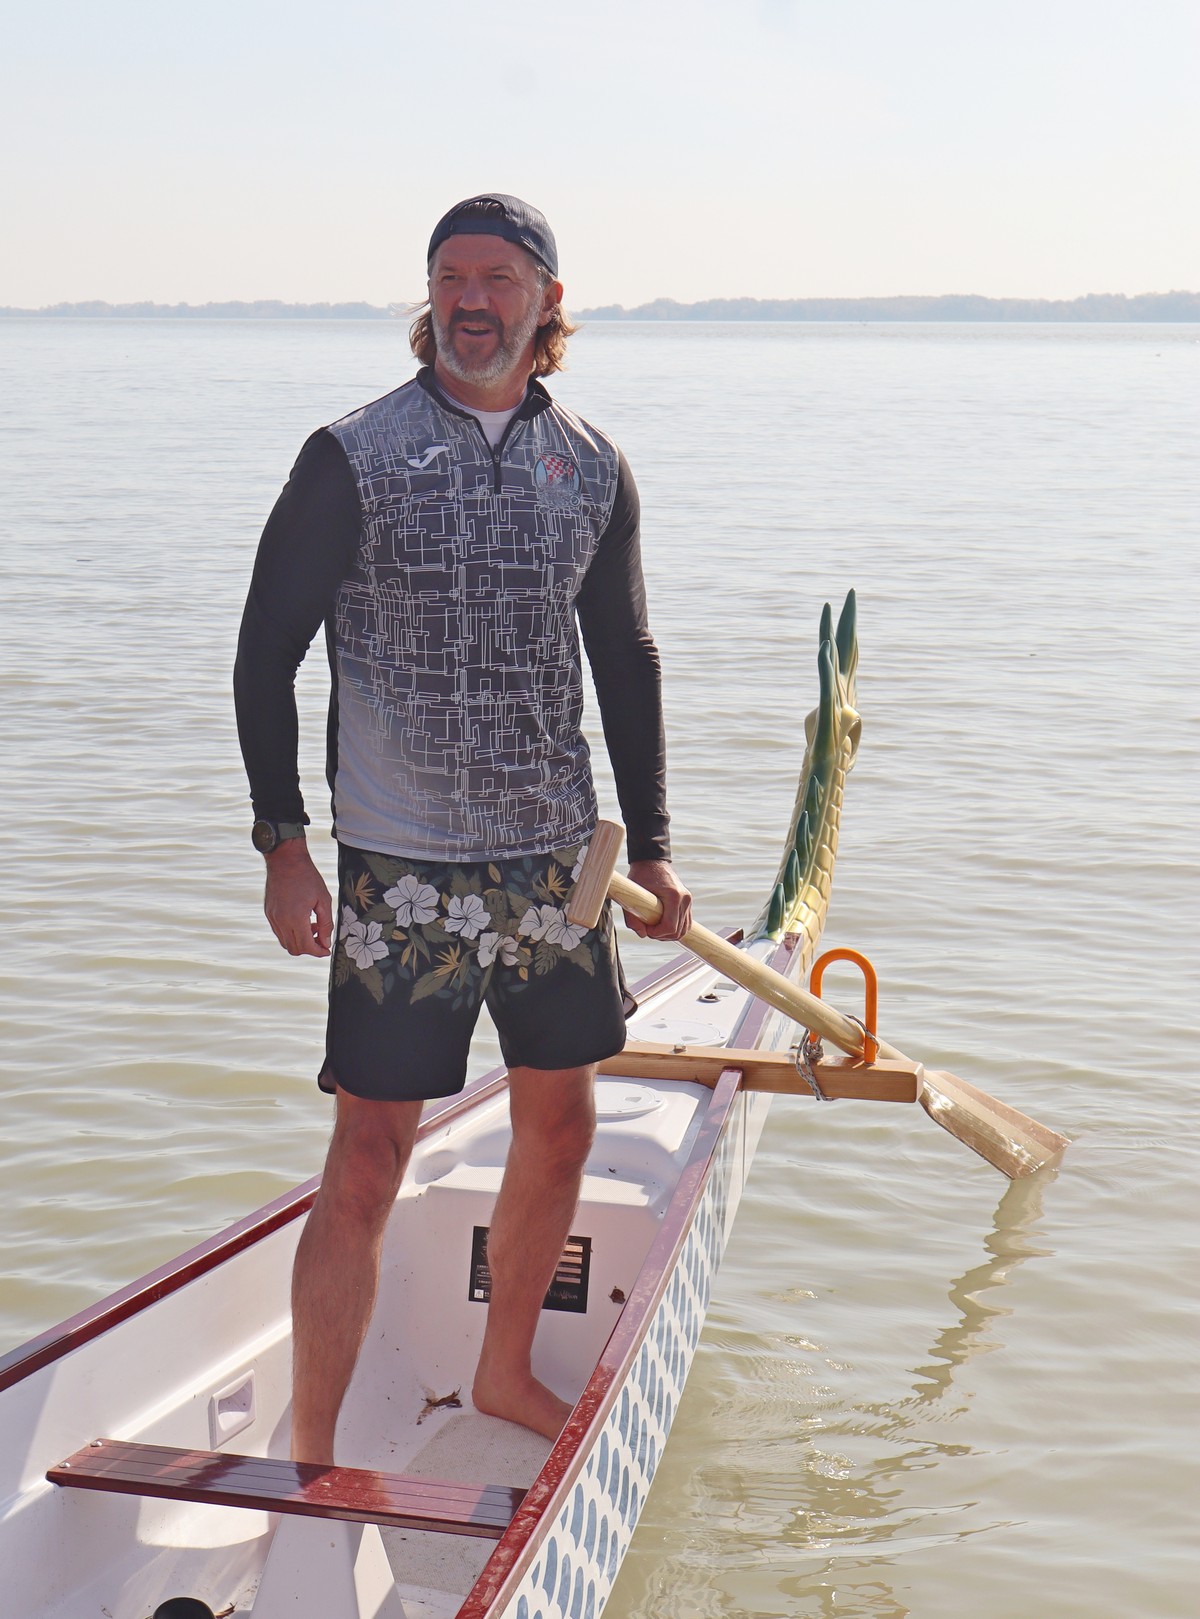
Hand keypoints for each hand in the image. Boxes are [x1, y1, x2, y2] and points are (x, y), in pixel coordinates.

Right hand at [263, 839, 332, 956]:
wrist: (286, 860)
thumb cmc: (307, 876)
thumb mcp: (323, 900)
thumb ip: (326, 924)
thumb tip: (325, 942)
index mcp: (295, 917)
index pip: (306, 946)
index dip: (318, 952)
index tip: (326, 950)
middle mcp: (281, 920)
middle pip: (294, 949)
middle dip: (309, 949)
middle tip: (321, 940)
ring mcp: (272, 917)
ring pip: (285, 942)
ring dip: (299, 941)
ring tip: (312, 927)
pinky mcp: (269, 913)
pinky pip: (279, 932)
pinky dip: (291, 933)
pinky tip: (302, 921)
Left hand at [623, 860, 691, 941]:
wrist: (651, 860)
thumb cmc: (640, 876)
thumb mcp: (632, 896)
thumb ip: (632, 918)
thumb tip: (642, 935)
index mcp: (673, 896)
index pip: (670, 926)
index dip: (657, 933)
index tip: (646, 930)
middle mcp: (684, 899)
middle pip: (678, 931)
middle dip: (662, 936)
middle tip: (648, 930)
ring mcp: (688, 900)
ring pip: (684, 929)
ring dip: (669, 934)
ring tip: (655, 929)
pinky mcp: (687, 902)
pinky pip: (686, 923)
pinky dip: (675, 929)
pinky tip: (662, 926)